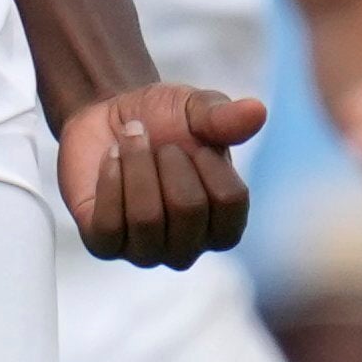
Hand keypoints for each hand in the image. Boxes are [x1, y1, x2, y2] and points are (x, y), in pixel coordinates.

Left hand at [63, 82, 263, 268]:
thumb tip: (257, 112)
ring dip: (137, 164)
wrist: (108, 117)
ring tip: (132, 140)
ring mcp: (145, 251)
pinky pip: (109, 224)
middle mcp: (188, 246)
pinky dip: (111, 179)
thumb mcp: (198, 110)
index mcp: (222, 223)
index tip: (195, 144)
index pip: (231, 202)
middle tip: (160, 144)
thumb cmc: (163, 120)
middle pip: (188, 208)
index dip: (210, 162)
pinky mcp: (104, 245)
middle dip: (169, 160)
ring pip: (147, 218)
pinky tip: (112, 157)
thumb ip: (226, 118)